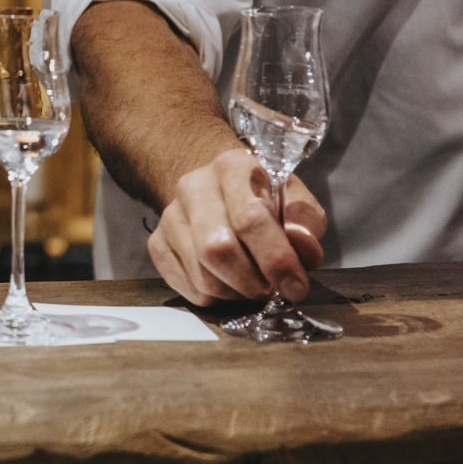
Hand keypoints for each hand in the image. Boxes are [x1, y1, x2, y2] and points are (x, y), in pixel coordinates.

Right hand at [146, 148, 324, 305]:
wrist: (218, 188)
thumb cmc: (263, 198)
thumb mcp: (295, 199)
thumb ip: (305, 221)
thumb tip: (302, 246)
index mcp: (232, 167)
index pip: (249, 219)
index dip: (275, 260)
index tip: (295, 286)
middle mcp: (193, 186)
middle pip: (216, 249)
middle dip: (251, 282)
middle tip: (271, 289)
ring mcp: (170, 215)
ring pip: (201, 274)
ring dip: (234, 293)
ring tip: (251, 283)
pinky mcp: (157, 242)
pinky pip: (184, 285)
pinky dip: (212, 296)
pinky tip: (226, 282)